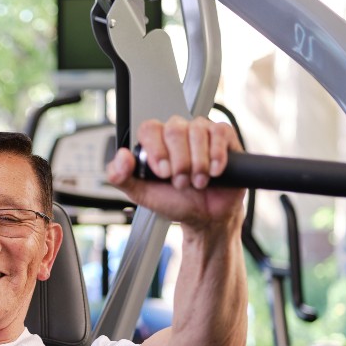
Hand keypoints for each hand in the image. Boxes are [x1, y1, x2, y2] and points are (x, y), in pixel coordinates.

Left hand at [106, 116, 244, 233]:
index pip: (149, 129)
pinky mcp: (223, 136)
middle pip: (174, 130)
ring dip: (198, 163)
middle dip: (179, 162)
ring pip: (197, 131)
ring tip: (198, 181)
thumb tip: (121, 156)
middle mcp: (177, 132)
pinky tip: (215, 172)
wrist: (206, 217)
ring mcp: (201, 131)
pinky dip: (217, 155)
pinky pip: (219, 132)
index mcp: (155, 142)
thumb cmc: (175, 202)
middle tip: (181, 182)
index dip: (156, 150)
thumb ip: (121, 177)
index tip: (163, 173)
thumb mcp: (142, 194)